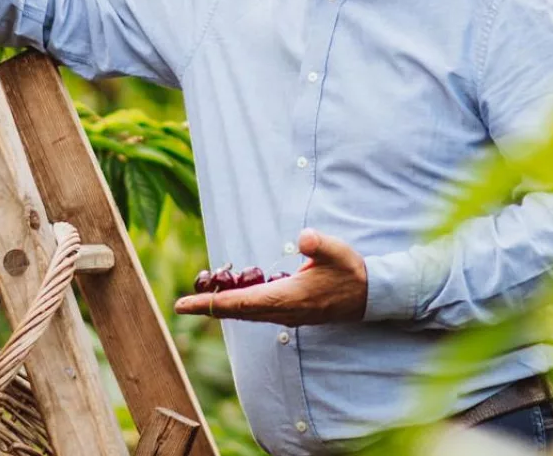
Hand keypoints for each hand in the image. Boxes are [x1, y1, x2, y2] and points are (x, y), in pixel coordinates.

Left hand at [173, 229, 367, 325]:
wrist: (371, 296)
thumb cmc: (351, 272)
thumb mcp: (338, 253)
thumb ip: (319, 245)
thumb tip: (304, 237)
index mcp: (287, 298)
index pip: (240, 304)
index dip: (211, 304)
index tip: (186, 305)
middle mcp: (282, 311)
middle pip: (237, 312)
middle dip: (208, 308)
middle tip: (181, 304)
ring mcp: (286, 314)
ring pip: (246, 313)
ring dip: (222, 307)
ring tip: (199, 297)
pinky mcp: (290, 311)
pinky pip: (256, 310)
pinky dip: (238, 304)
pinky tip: (230, 293)